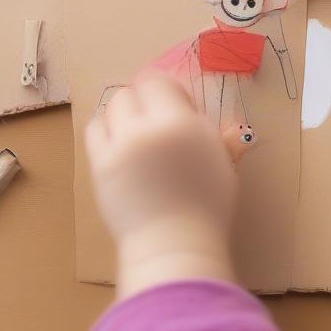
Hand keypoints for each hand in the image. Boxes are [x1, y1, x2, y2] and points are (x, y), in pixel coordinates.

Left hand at [86, 76, 237, 297]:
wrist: (172, 246)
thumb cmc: (207, 210)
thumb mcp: (224, 170)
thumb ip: (224, 142)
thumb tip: (235, 129)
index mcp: (181, 125)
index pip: (160, 84)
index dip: (168, 93)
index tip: (178, 111)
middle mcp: (147, 128)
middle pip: (132, 93)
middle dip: (143, 102)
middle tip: (155, 124)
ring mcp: (119, 146)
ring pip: (111, 108)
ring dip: (122, 115)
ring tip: (135, 135)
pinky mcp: (100, 164)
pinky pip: (94, 130)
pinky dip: (105, 130)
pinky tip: (118, 145)